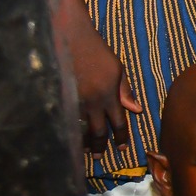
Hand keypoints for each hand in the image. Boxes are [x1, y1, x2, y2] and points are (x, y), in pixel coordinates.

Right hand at [66, 12, 141, 151]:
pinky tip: (69, 136)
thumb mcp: (117, 68)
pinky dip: (69, 130)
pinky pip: (65, 119)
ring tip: (86, 151)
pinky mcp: (58, 97)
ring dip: (83, 142)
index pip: (117, 122)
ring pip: (79, 128)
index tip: (122, 149)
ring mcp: (73, 100)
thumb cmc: (96, 51)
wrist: (70, 37)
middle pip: (97, 131)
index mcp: (109, 94)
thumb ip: (125, 90)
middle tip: (100, 158)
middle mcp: (92, 101)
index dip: (120, 138)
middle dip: (100, 146)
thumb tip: (136, 110)